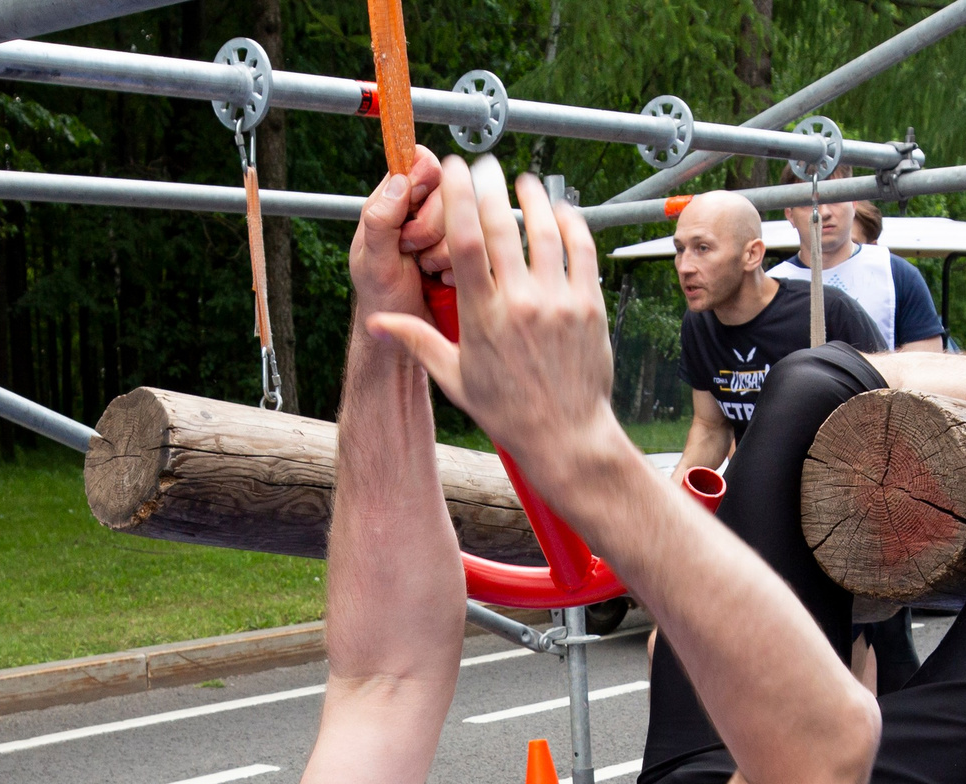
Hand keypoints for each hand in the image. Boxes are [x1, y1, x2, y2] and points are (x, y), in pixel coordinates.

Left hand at [348, 146, 450, 325]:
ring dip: (444, 249)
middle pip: (448, 189)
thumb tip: (400, 180)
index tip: (416, 203)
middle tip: (412, 249)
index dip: (424, 178)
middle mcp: (421, 211)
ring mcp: (445, 231)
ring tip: (425, 268)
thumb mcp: (374, 263)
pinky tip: (442, 277)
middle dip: (430, 225)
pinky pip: (478, 243)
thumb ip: (381, 221)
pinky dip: (460, 263)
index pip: (418, 163)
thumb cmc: (382, 299)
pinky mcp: (466, 251)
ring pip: (465, 217)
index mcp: (393, 203)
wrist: (407, 337)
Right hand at [368, 156, 622, 496]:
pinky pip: (582, 251)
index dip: (458, 197)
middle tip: (485, 165)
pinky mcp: (590, 307)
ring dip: (534, 198)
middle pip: (503, 226)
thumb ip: (417, 341)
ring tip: (525, 181)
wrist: (566, 436)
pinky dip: (572, 223)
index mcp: (482, 317)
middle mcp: (520, 304)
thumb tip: (376, 322)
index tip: (454, 171)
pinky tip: (561, 210)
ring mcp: (559, 303)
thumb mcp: (455, 379)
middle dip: (491, 186)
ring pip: (546, 232)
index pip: (465, 241)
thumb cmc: (507, 411)